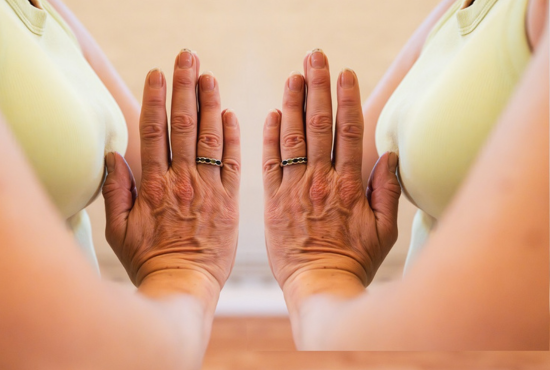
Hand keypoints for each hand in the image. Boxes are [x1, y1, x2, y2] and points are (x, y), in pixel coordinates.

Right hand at [102, 50, 239, 295]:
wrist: (184, 287)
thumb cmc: (148, 261)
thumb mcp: (118, 231)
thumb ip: (115, 192)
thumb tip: (112, 156)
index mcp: (154, 185)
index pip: (154, 132)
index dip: (155, 99)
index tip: (156, 73)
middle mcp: (182, 181)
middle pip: (183, 125)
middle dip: (184, 87)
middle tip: (187, 57)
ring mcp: (209, 189)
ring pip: (210, 138)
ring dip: (210, 103)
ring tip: (209, 76)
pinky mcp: (230, 202)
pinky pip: (232, 164)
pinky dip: (232, 138)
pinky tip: (230, 114)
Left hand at [262, 49, 400, 293]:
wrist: (318, 287)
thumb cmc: (354, 261)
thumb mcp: (385, 231)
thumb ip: (387, 191)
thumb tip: (388, 155)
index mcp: (349, 185)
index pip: (348, 131)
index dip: (346, 99)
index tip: (345, 73)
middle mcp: (320, 181)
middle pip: (319, 125)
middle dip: (317, 87)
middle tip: (315, 58)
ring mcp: (294, 190)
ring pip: (292, 138)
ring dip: (292, 103)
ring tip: (293, 75)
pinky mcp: (272, 202)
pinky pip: (269, 164)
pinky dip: (269, 137)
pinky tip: (272, 114)